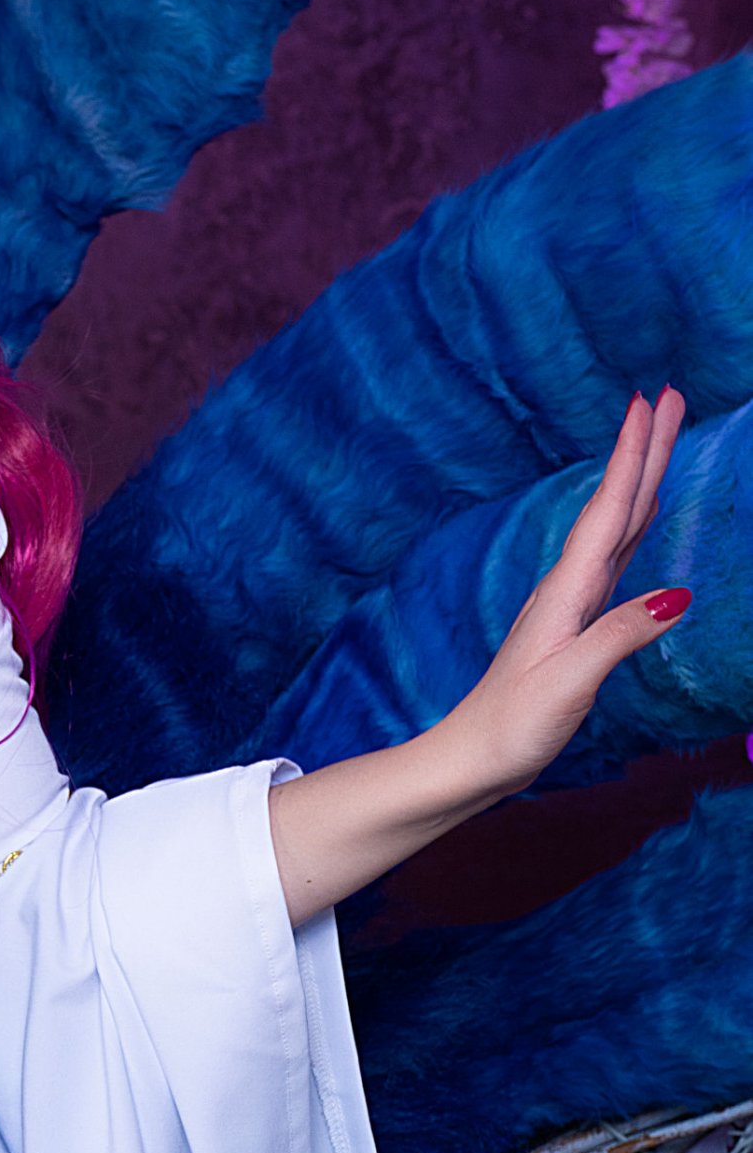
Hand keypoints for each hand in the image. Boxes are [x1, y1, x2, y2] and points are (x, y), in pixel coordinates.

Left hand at [442, 386, 688, 798]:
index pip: (608, 511)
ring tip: (661, 436)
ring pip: (618, 524)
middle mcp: (568, 586)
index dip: (632, 456)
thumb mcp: (570, 682)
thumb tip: (678, 594)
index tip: (649, 402)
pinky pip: (615, 556)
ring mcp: (572, 601)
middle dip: (644, 449)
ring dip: (641, 477)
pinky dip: (633, 523)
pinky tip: (642, 515)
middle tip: (668, 396)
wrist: (473, 757)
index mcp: (568, 592)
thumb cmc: (513, 726)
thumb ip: (620, 636)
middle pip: (616, 504)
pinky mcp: (577, 622)